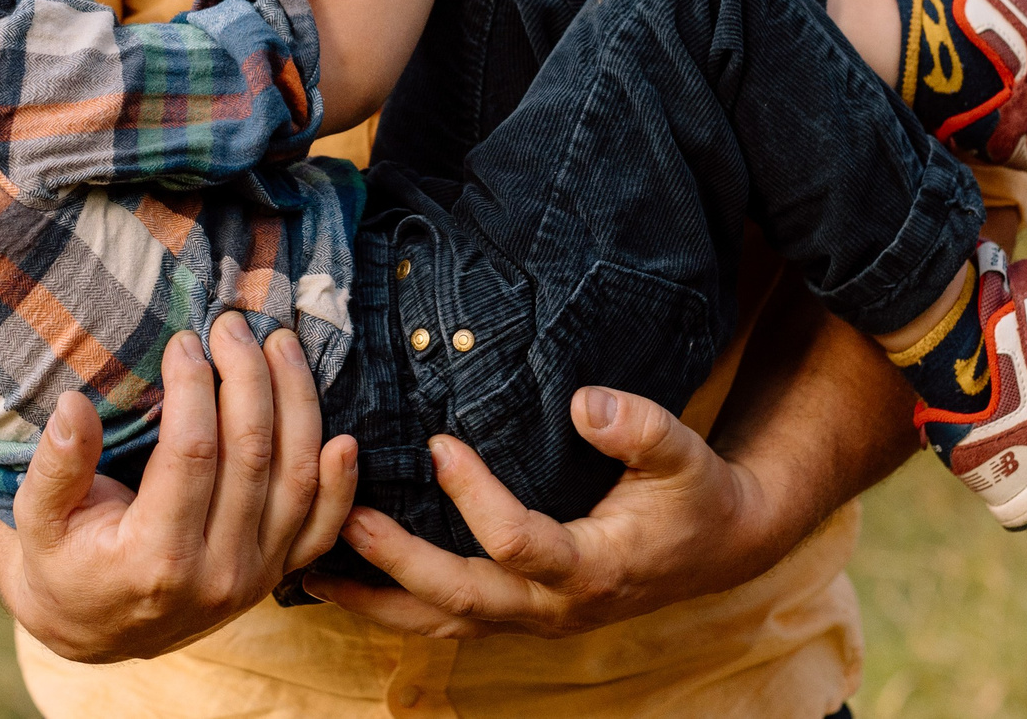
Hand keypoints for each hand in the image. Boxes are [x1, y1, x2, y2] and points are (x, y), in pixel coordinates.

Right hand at [0, 311, 361, 662]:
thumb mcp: (37, 521)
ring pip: (296, 481)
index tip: (184, 340)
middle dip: (247, 377)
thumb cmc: (61, 562)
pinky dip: (340, 485)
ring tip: (281, 345)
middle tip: (233, 324)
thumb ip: (55, 466)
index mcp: (154, 560)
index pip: (192, 454)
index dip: (193, 387)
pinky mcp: (274, 576)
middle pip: (252, 457)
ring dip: (297, 404)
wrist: (92, 627)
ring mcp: (253, 579)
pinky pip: (322, 529)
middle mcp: (215, 575)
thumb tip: (72, 405)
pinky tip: (343, 437)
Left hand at [300, 385, 780, 638]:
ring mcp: (531, 618)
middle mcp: (554, 608)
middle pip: (462, 601)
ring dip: (377, 600)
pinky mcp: (516, 612)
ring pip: (442, 624)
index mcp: (592, 568)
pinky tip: (347, 577)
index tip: (438, 443)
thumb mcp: (684, 453)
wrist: (714, 547)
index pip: (521, 545)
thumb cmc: (694, 495)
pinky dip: (394, 602)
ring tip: (312, 568)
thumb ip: (640, 428)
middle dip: (398, 563)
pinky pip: (445, 618)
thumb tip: (586, 402)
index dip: (476, 498)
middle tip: (347, 518)